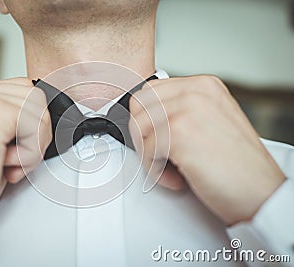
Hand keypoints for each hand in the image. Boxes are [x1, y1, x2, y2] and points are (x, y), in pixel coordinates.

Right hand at [0, 78, 51, 231]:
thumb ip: (11, 122)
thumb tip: (42, 118)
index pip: (25, 92)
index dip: (33, 126)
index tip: (17, 152)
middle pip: (37, 98)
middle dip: (38, 134)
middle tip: (16, 160)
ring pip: (40, 110)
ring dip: (34, 145)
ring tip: (9, 163)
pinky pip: (36, 124)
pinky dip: (30, 152)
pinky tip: (6, 163)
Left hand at [129, 75, 285, 224]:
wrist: (263, 193)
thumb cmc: (240, 166)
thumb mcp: (213, 121)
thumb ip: (185, 111)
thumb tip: (151, 117)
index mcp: (204, 85)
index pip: (151, 91)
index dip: (147, 119)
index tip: (155, 139)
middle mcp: (196, 91)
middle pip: (139, 105)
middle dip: (143, 133)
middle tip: (158, 154)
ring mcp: (187, 108)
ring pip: (139, 127)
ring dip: (149, 155)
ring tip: (172, 169)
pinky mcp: (179, 132)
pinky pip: (146, 150)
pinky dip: (156, 171)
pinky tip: (178, 178)